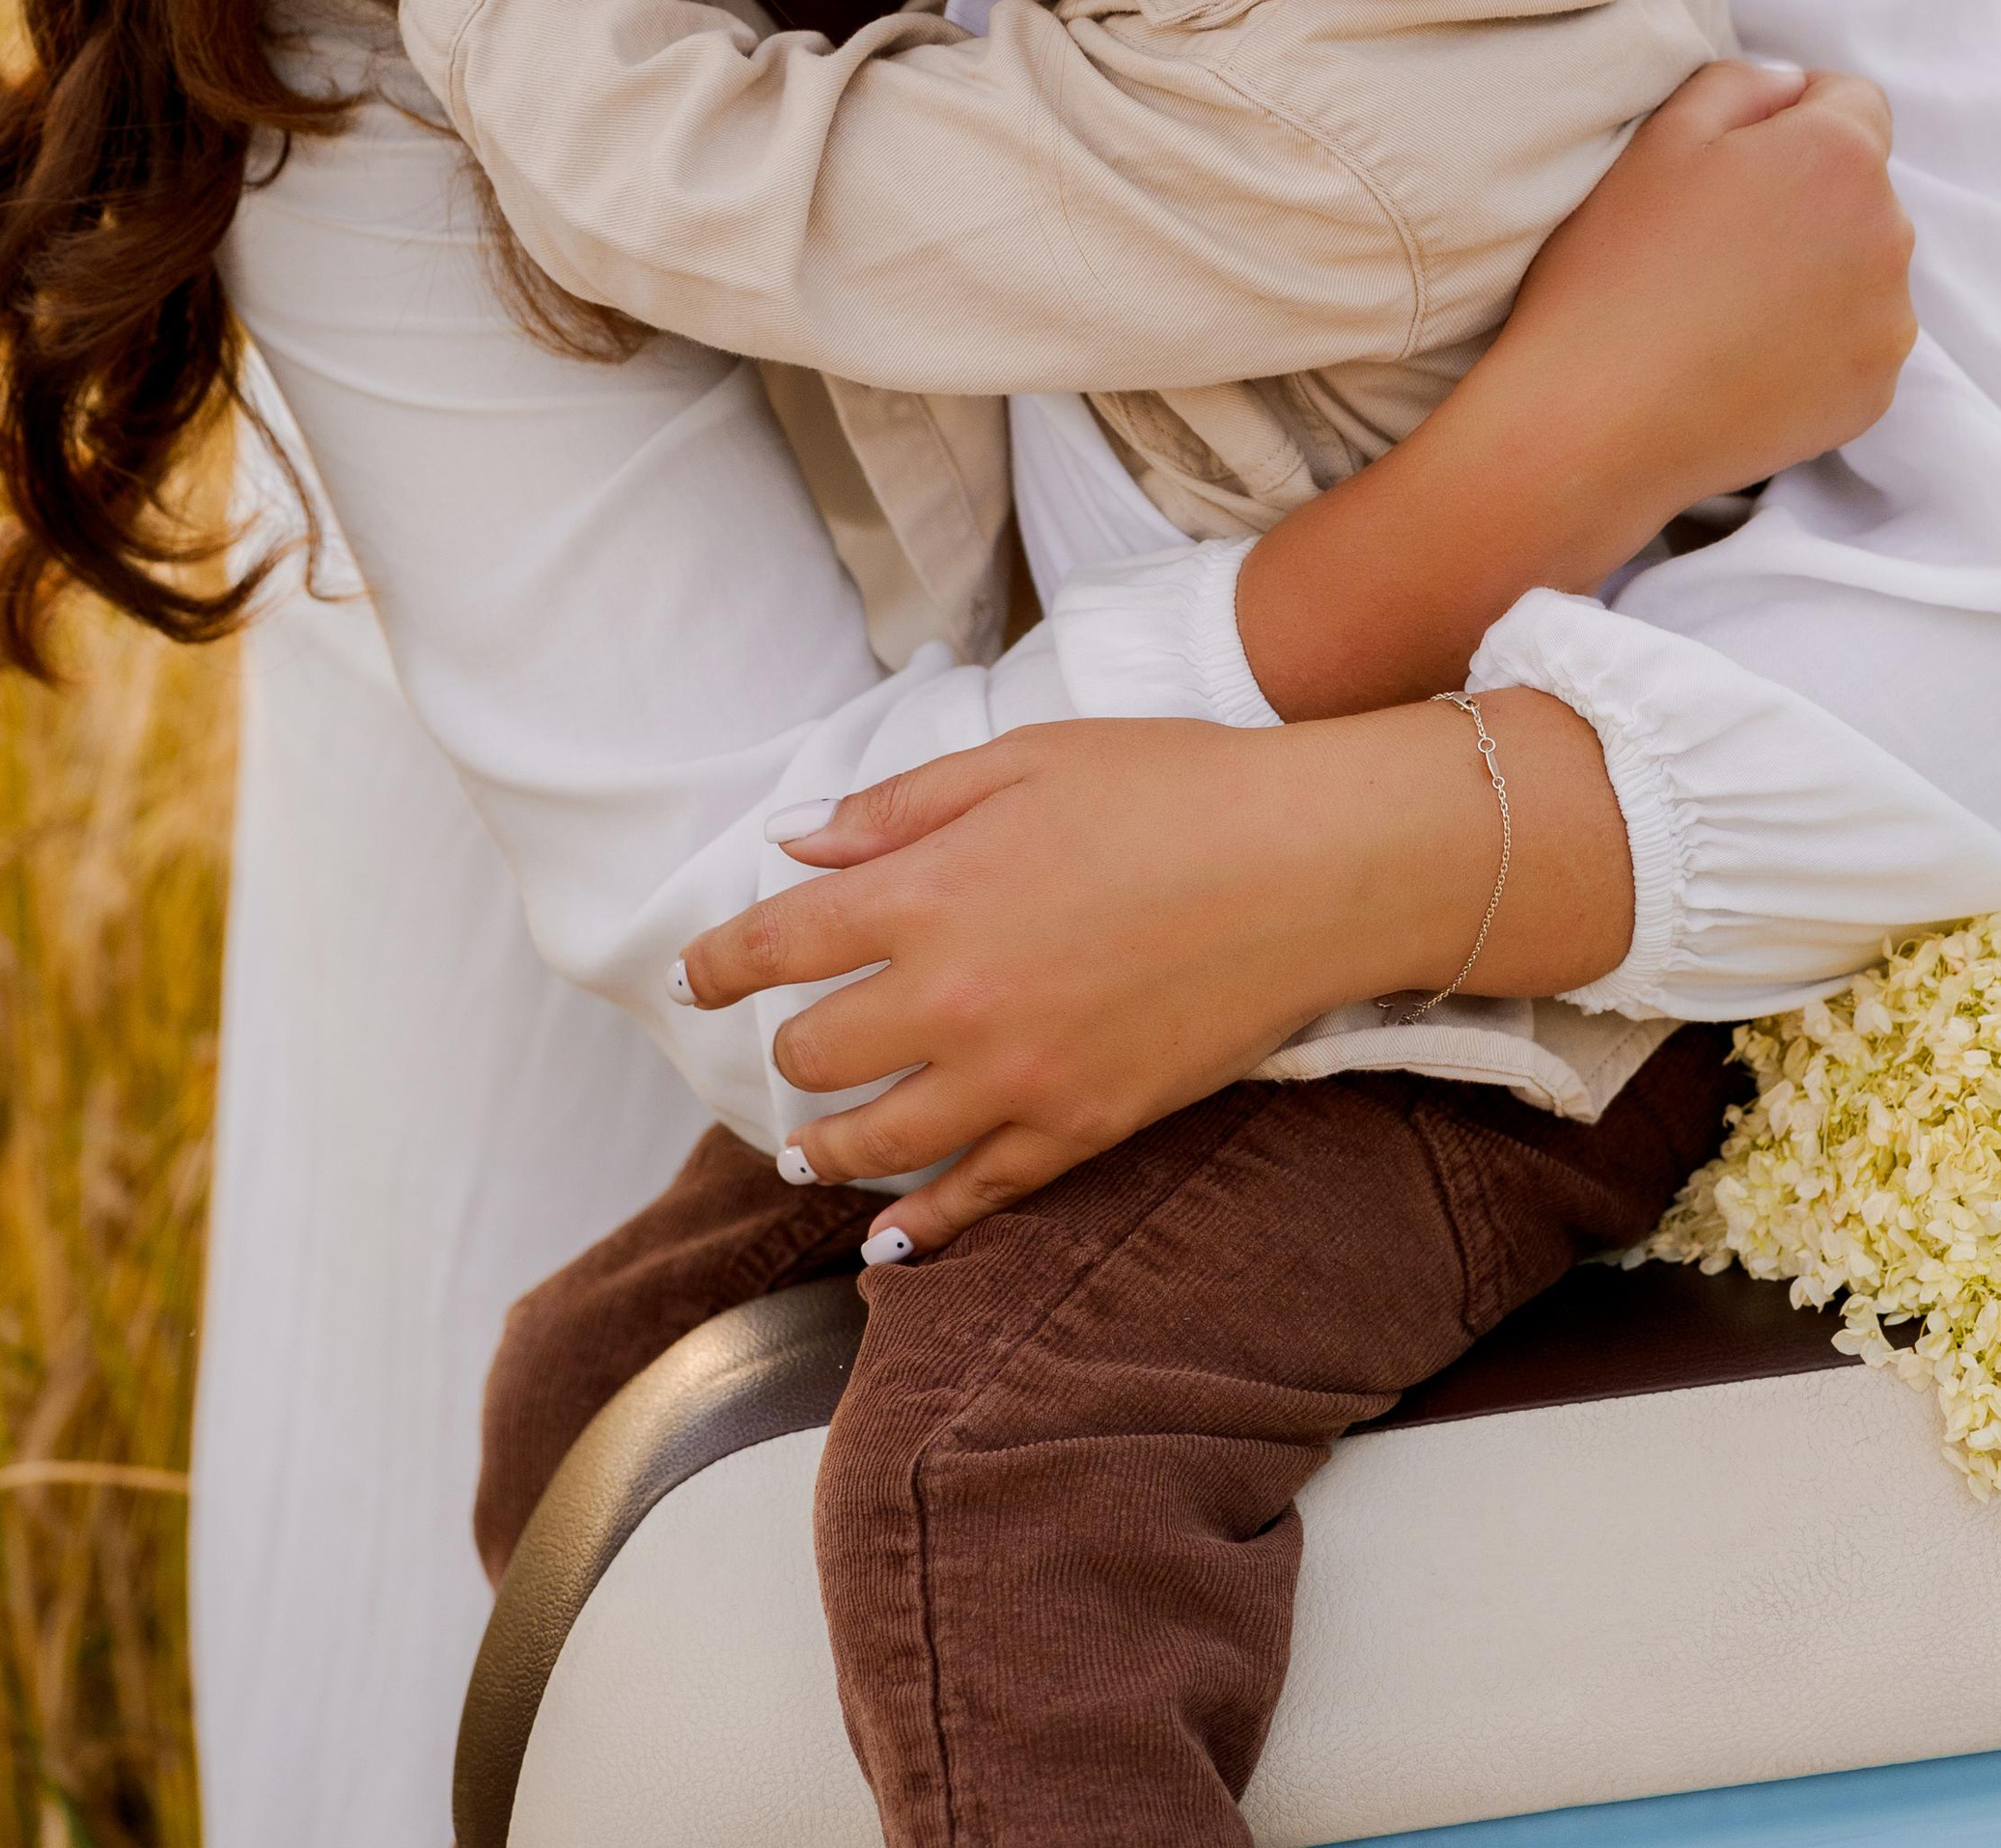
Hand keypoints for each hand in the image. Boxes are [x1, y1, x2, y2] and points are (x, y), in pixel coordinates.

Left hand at [678, 689, 1629, 1254]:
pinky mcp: (1079, 1130)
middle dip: (787, 1049)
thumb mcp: (1018, 760)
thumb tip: (794, 842)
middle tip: (785, 1044)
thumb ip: (894, 809)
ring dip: (826, 1146)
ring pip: (875, 1142)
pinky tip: (889, 1240)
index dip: (720, 963)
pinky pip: (977, 1197)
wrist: (1306, 864)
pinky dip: (922, 1226)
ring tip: (809, 1148)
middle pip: (815, 1055)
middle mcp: (951, 998)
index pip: (777, 945)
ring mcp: (1015, 1078)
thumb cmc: (1167, 787)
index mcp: (925, 892)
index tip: (695, 974)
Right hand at [1491, 57, 1914, 563]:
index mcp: (1840, 156)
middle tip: (1712, 234)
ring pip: (1863, 264)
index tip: (1729, 157)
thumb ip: (1741, 83)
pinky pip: (1858, 340)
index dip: (1790, 113)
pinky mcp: (1875, 392)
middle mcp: (1890, 234)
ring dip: (1817, 266)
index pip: (1852, 98)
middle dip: (1805, 192)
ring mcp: (1890, 322)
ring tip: (1724, 301)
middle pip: (1862, 187)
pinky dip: (1816, 339)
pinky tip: (1741, 353)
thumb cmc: (1616, 266)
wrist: (1597, 419)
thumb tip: (1792, 88)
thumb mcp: (1660, 136)